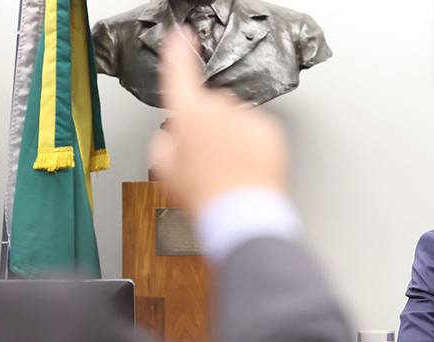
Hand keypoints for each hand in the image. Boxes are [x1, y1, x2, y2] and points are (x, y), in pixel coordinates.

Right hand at [150, 26, 287, 215]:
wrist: (242, 213)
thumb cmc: (204, 196)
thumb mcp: (167, 173)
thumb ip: (164, 146)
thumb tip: (170, 139)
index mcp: (188, 115)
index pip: (179, 73)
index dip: (179, 52)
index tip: (182, 36)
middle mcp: (218, 110)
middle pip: (211, 105)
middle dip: (209, 125)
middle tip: (208, 158)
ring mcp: (246, 118)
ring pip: (236, 120)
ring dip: (232, 138)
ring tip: (228, 169)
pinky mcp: (269, 130)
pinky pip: (257, 131)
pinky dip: (253, 145)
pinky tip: (246, 168)